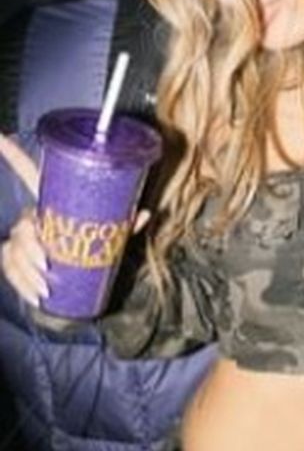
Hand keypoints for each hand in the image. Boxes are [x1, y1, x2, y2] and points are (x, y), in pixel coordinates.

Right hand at [0, 130, 147, 310]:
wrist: (78, 287)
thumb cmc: (91, 253)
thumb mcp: (110, 239)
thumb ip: (123, 226)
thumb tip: (144, 213)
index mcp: (51, 204)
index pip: (28, 174)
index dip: (13, 155)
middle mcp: (32, 218)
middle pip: (21, 225)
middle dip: (31, 246)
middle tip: (48, 263)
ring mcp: (20, 240)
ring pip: (14, 250)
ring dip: (28, 270)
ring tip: (47, 287)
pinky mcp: (14, 262)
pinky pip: (10, 270)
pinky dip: (23, 285)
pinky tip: (37, 295)